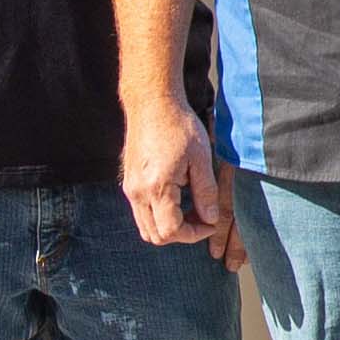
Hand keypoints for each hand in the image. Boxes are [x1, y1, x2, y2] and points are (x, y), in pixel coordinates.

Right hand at [122, 91, 238, 267]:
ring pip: (146, 227)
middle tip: (203, 217)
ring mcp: (130, 188)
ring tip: (192, 208)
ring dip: (169, 226)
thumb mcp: (202, 158)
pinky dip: (159, 215)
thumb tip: (211, 218)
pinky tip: (178, 196)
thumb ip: (206, 192)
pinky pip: (141, 212)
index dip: (195, 233)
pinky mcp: (129, 182)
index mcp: (157, 187)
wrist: (153, 103)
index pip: (172, 231)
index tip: (211, 221)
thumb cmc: (180, 126)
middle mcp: (138, 192)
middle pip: (155, 236)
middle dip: (182, 233)